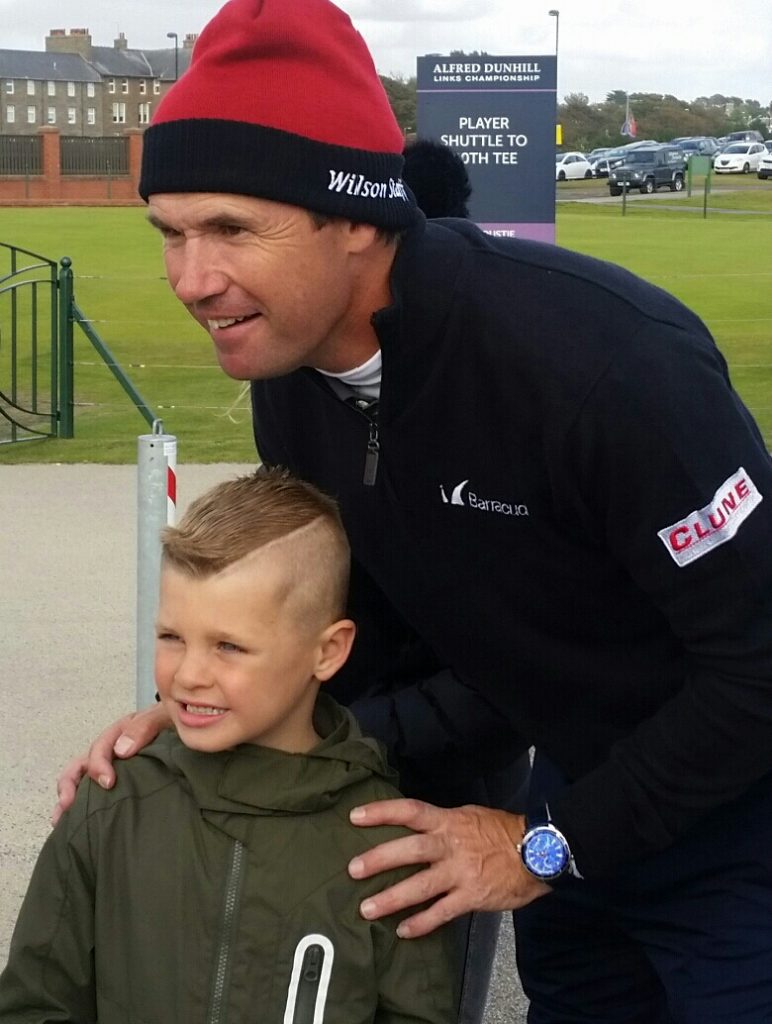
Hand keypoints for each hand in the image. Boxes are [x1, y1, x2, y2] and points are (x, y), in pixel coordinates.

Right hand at [52, 703, 171, 824]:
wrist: (188, 726)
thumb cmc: (174, 722)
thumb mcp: (162, 717)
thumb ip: (145, 727)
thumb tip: (121, 751)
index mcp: (120, 732)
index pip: (101, 748)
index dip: (99, 765)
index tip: (108, 783)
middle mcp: (110, 748)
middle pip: (81, 764)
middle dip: (70, 785)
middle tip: (67, 805)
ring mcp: (111, 764)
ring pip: (81, 779)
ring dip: (68, 797)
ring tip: (60, 820)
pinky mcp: (117, 779)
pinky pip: (93, 790)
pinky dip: (81, 805)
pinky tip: (74, 824)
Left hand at [347, 800, 550, 937]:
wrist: (537, 852)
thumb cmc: (501, 831)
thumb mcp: (470, 815)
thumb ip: (443, 822)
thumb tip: (416, 826)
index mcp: (448, 821)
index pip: (410, 811)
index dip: (381, 812)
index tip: (355, 816)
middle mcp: (450, 844)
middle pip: (409, 850)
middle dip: (379, 859)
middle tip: (353, 870)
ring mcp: (460, 872)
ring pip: (421, 886)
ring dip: (392, 898)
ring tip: (367, 909)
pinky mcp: (471, 897)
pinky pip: (441, 913)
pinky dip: (422, 923)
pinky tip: (404, 931)